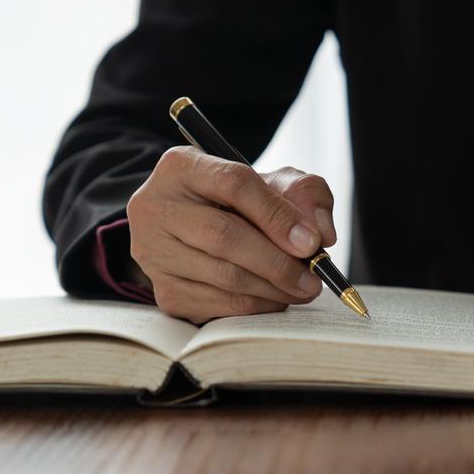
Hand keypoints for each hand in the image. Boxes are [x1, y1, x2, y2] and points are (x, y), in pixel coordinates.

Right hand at [126, 146, 337, 322]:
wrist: (195, 227)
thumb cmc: (238, 203)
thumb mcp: (272, 182)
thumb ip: (304, 194)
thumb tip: (319, 233)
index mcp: (182, 167)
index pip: (233, 184)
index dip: (276, 215)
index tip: (310, 242)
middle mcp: (156, 206)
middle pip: (223, 236)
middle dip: (277, 262)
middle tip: (312, 279)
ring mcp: (154, 252)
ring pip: (222, 276)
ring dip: (271, 289)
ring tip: (302, 289)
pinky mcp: (163, 290)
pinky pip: (216, 305)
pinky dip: (254, 307)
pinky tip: (274, 299)